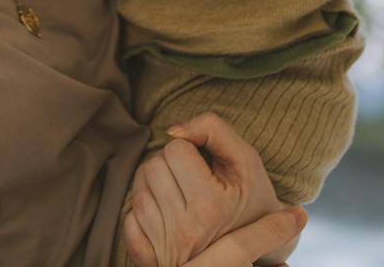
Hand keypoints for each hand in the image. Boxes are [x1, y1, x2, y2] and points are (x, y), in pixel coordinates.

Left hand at [120, 112, 302, 266]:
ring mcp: (167, 246)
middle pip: (152, 168)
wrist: (255, 242)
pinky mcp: (152, 259)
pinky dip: (140, 214)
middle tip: (189, 177)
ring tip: (178, 193)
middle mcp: (187, 230)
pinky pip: (128, 221)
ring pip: (137, 193)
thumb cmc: (250, 195)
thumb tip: (171, 130)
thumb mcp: (245, 158)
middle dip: (168, 164)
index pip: (175, 150)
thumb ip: (213, 129)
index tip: (202, 163)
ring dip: (153, 186)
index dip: (188, 147)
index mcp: (211, 206)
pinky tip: (164, 213)